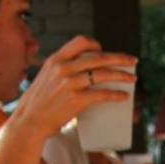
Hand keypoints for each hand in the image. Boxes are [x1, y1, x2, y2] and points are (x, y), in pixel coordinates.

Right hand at [11, 36, 136, 140]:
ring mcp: (70, 83)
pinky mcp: (76, 99)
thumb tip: (83, 71)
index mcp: (56, 59)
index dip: (96, 45)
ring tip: (133, 78)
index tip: (105, 51)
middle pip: (99, 57)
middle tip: (133, 61)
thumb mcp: (47, 76)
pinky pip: (103, 94)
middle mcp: (64, 67)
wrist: (30, 120)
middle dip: (120, 58)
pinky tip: (124, 96)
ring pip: (104, 74)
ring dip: (123, 75)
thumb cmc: (40, 101)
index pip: (80, 42)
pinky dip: (116, 95)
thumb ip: (62, 70)